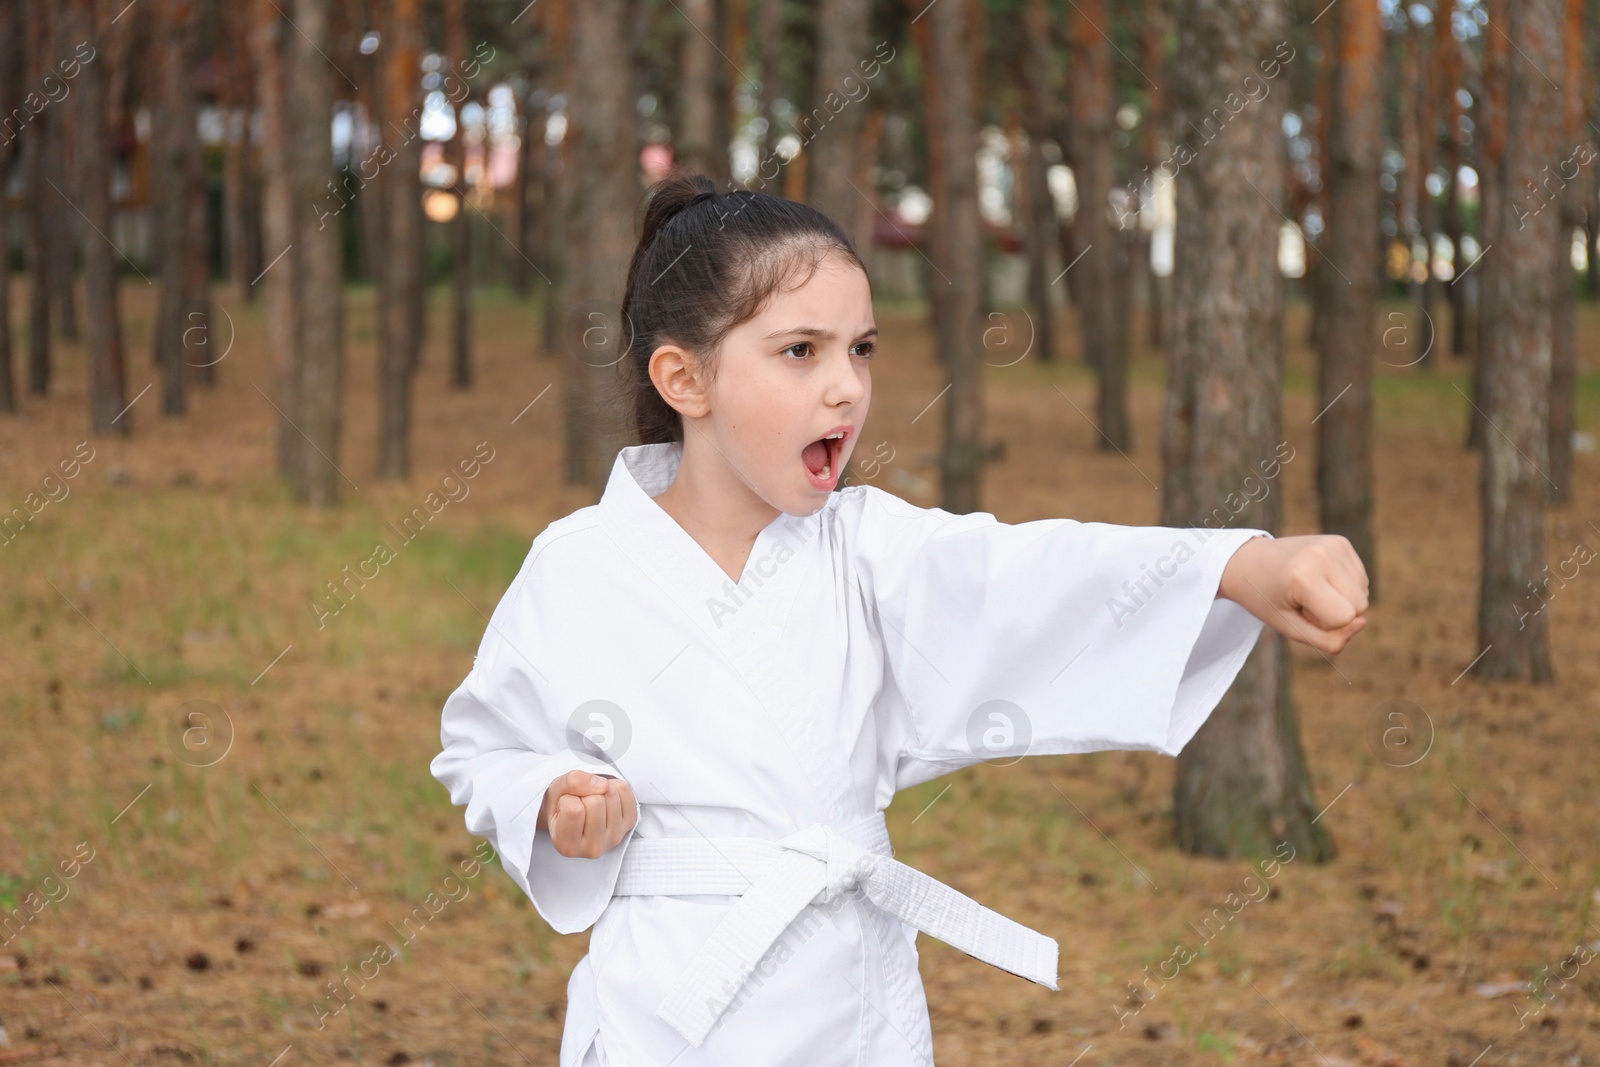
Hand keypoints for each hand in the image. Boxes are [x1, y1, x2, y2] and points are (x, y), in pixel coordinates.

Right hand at [537, 770, 638, 857]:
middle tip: (579, 801)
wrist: (574, 815)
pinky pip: (625, 790)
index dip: (567, 798)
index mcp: (567, 845)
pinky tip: (604, 796)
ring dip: (599, 788)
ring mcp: (614, 837)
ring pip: (611, 794)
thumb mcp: (554, 791)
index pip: (573, 809)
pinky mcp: (628, 824)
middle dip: (585, 793)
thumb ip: (571, 782)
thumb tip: (603, 785)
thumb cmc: (560, 806)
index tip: (565, 806)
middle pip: (595, 801)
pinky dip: (614, 785)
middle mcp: (592, 848)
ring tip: (590, 799)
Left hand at [1218, 534, 1368, 654]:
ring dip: (1342, 600)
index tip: (1298, 609)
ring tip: (1309, 589)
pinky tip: (1319, 579)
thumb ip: (1328, 641)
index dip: (1324, 623)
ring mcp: (1333, 544)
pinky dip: (1345, 586)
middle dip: (1336, 613)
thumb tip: (1362, 622)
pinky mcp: (1340, 541)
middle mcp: (1322, 554)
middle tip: (1303, 601)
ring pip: (1363, 593)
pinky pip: (1361, 579)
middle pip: (1360, 606)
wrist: (1248, 561)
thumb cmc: (1267, 599)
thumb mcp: (1289, 628)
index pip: (1344, 618)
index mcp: (1303, 576)